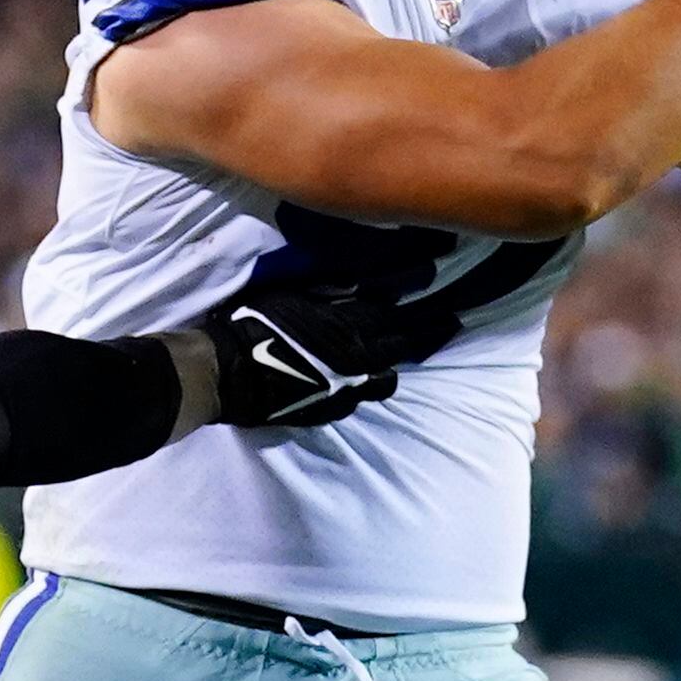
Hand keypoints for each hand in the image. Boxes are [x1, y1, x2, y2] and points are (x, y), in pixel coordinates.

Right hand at [191, 281, 454, 429]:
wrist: (228, 374)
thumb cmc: (253, 325)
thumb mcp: (293, 293)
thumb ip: (330, 288)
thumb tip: (361, 276)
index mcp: (348, 325)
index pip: (396, 305)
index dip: (418, 287)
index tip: (438, 272)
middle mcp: (356, 358)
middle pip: (405, 343)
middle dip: (431, 330)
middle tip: (452, 321)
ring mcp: (346, 387)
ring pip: (388, 376)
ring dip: (400, 361)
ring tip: (411, 352)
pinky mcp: (332, 408)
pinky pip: (362, 396)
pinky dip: (370, 382)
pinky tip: (369, 378)